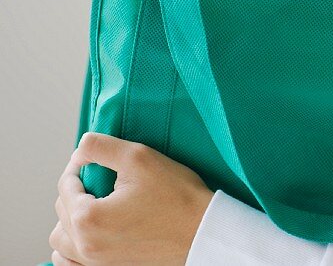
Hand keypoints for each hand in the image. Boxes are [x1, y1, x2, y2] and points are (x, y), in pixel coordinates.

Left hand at [51, 132, 214, 265]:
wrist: (203, 231)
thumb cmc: (177, 197)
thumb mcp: (140, 157)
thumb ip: (101, 147)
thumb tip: (80, 149)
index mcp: (88, 218)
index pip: (66, 185)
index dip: (78, 166)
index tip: (94, 159)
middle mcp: (86, 246)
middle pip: (61, 211)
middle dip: (76, 190)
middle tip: (100, 178)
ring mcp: (96, 263)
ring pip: (61, 240)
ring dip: (69, 219)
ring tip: (93, 205)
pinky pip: (71, 263)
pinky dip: (73, 247)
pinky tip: (89, 233)